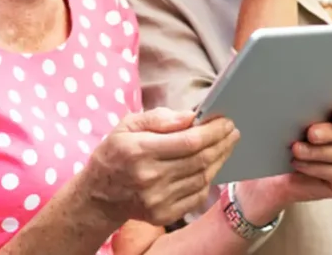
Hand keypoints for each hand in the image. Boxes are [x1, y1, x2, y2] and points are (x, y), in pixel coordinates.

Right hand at [78, 108, 240, 226]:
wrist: (99, 195)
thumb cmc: (115, 154)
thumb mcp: (127, 126)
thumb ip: (158, 118)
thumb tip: (190, 116)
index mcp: (139, 150)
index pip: (189, 141)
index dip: (213, 131)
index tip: (226, 121)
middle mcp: (149, 177)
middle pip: (200, 159)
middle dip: (222, 142)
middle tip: (232, 131)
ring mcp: (157, 199)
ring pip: (202, 177)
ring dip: (219, 159)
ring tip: (226, 145)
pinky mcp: (163, 214)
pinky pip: (196, 195)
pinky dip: (208, 179)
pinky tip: (212, 165)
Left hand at [245, 100, 331, 211]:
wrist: (272, 174)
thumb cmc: (282, 140)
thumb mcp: (291, 122)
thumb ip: (302, 111)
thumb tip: (293, 101)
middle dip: (330, 132)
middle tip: (310, 133)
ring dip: (317, 151)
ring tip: (296, 149)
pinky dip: (316, 168)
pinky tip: (298, 163)